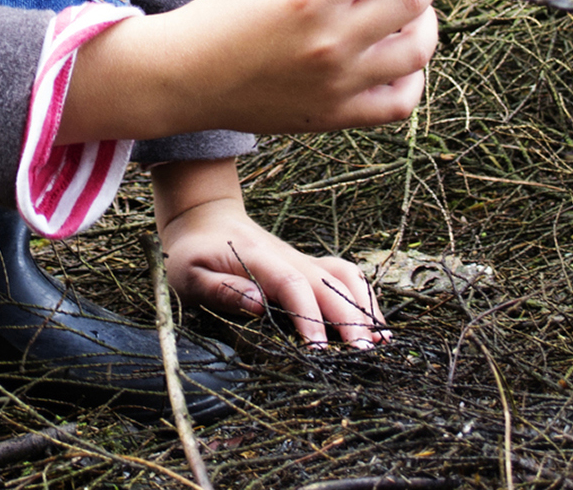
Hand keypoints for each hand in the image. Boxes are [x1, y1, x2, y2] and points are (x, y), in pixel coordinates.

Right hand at [60, 0, 441, 142]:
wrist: (185, 77)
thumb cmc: (226, 14)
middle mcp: (331, 39)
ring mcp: (338, 82)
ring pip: (418, 49)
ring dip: (425, 23)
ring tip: (407, 13)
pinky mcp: (336, 116)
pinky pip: (401, 102)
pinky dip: (413, 77)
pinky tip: (397, 59)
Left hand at [154, 159, 384, 348]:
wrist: (204, 218)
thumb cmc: (193, 252)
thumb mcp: (191, 273)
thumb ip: (222, 289)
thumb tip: (258, 305)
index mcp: (258, 259)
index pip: (292, 286)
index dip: (308, 317)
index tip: (319, 350)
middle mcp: (289, 258)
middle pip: (329, 284)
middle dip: (349, 318)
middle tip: (363, 354)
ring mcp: (303, 261)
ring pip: (345, 276)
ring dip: (365, 305)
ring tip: (381, 340)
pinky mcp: (309, 268)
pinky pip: (346, 277)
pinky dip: (365, 298)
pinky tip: (376, 325)